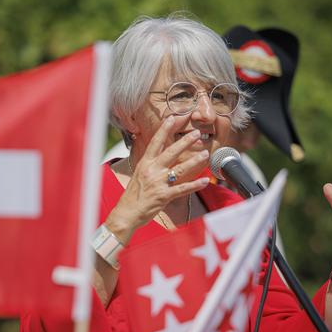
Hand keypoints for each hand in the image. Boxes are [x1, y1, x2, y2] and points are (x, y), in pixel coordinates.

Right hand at [106, 115, 209, 242]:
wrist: (126, 213)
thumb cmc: (132, 196)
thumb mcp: (138, 175)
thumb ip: (150, 166)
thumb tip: (161, 158)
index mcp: (144, 164)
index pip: (155, 142)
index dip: (164, 130)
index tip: (172, 118)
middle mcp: (152, 171)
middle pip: (170, 152)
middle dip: (185, 141)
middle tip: (197, 133)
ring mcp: (158, 183)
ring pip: (180, 169)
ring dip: (194, 161)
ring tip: (205, 153)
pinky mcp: (164, 196)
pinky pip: (182, 189)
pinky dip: (195, 185)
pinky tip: (205, 181)